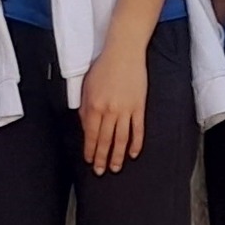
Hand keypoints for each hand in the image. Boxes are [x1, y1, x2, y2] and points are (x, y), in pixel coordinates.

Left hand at [79, 40, 147, 174]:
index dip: (90, 149)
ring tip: (115, 168)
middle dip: (102, 158)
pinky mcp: (139, 107)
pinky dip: (135, 144)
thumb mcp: (87, 86)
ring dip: (117, 156)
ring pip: (121, 139)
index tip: (89, 160)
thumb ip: (85, 108)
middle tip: (100, 171)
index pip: (91, 134)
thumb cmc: (103, 67)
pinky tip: (132, 154)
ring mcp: (126, 110)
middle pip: (106, 140)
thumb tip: (86, 127)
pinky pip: (138, 130)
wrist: (123, 53)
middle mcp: (110, 110)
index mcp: (94, 105)